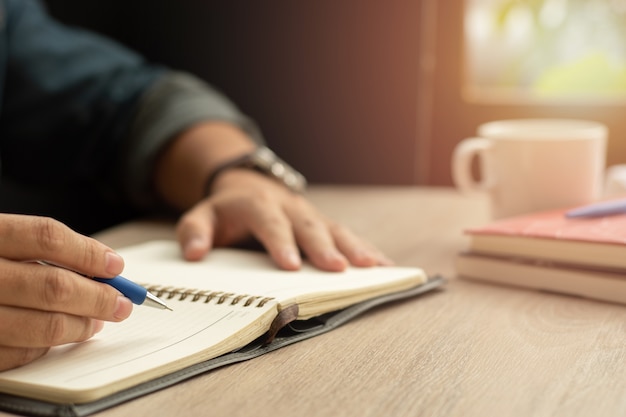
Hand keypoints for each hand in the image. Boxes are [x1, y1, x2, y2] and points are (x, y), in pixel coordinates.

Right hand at [0, 214, 132, 370]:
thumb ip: (38, 250)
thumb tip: (101, 268)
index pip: (46, 237)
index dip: (88, 252)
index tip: (115, 266)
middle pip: (51, 285)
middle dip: (97, 297)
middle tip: (121, 303)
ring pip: (40, 325)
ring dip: (80, 326)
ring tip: (97, 323)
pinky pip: (16, 354)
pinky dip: (45, 347)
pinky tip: (57, 338)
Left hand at [175, 169, 392, 270]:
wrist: (249, 187)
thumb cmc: (227, 210)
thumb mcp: (202, 214)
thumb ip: (195, 230)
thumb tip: (194, 253)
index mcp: (258, 205)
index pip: (270, 223)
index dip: (280, 243)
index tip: (291, 266)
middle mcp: (290, 208)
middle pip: (309, 226)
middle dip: (324, 247)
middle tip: (337, 269)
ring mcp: (310, 215)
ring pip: (335, 228)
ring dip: (355, 247)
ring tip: (375, 267)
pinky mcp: (324, 223)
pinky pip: (347, 234)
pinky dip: (367, 248)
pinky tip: (386, 266)